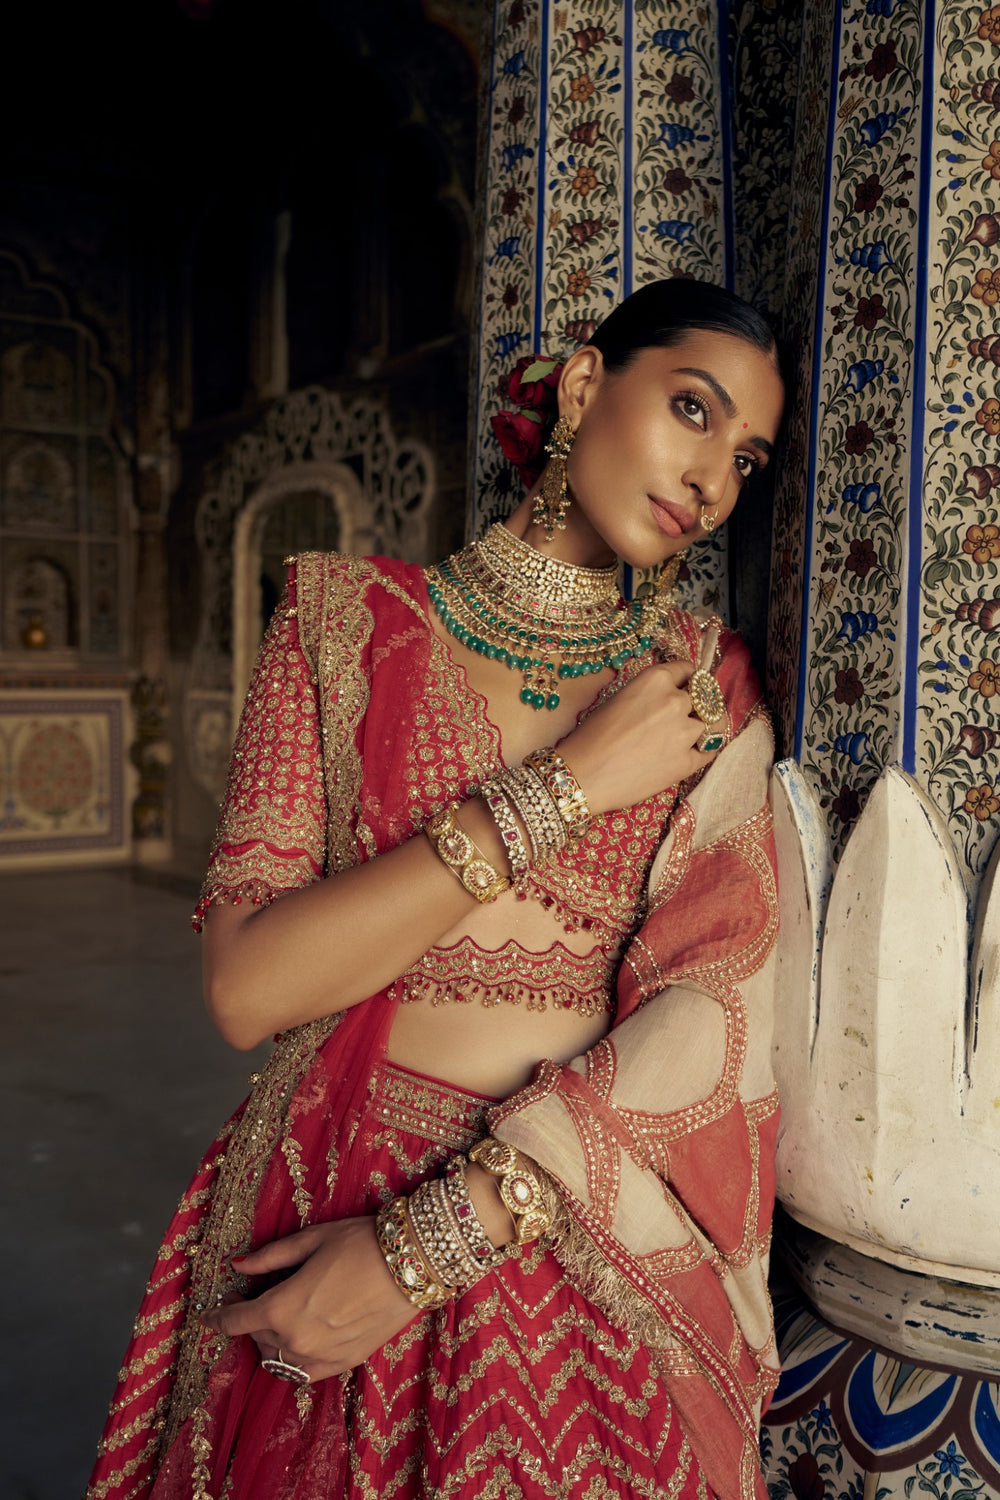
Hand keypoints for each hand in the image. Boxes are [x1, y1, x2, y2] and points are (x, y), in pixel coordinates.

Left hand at [201, 1218, 416, 1382]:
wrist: (413, 1263)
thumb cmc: (361, 1242)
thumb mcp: (311, 1240)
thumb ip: (270, 1258)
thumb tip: (238, 1264)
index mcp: (282, 1307)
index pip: (235, 1321)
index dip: (217, 1317)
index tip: (206, 1315)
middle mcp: (297, 1340)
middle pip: (257, 1339)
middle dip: (251, 1321)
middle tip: (258, 1298)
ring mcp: (321, 1357)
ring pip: (279, 1361)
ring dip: (272, 1342)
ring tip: (282, 1319)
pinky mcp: (344, 1363)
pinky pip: (305, 1373)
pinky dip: (295, 1360)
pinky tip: (302, 1339)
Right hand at [558, 659, 715, 813]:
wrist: (582, 774)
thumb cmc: (591, 737)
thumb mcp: (620, 699)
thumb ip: (650, 694)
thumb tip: (670, 698)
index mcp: (655, 679)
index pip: (688, 670)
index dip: (688, 680)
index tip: (688, 688)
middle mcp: (674, 700)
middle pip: (702, 697)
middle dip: (695, 706)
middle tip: (684, 716)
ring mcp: (684, 732)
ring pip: (711, 724)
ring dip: (700, 728)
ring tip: (686, 737)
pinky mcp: (686, 762)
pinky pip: (709, 751)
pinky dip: (704, 751)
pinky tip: (693, 752)